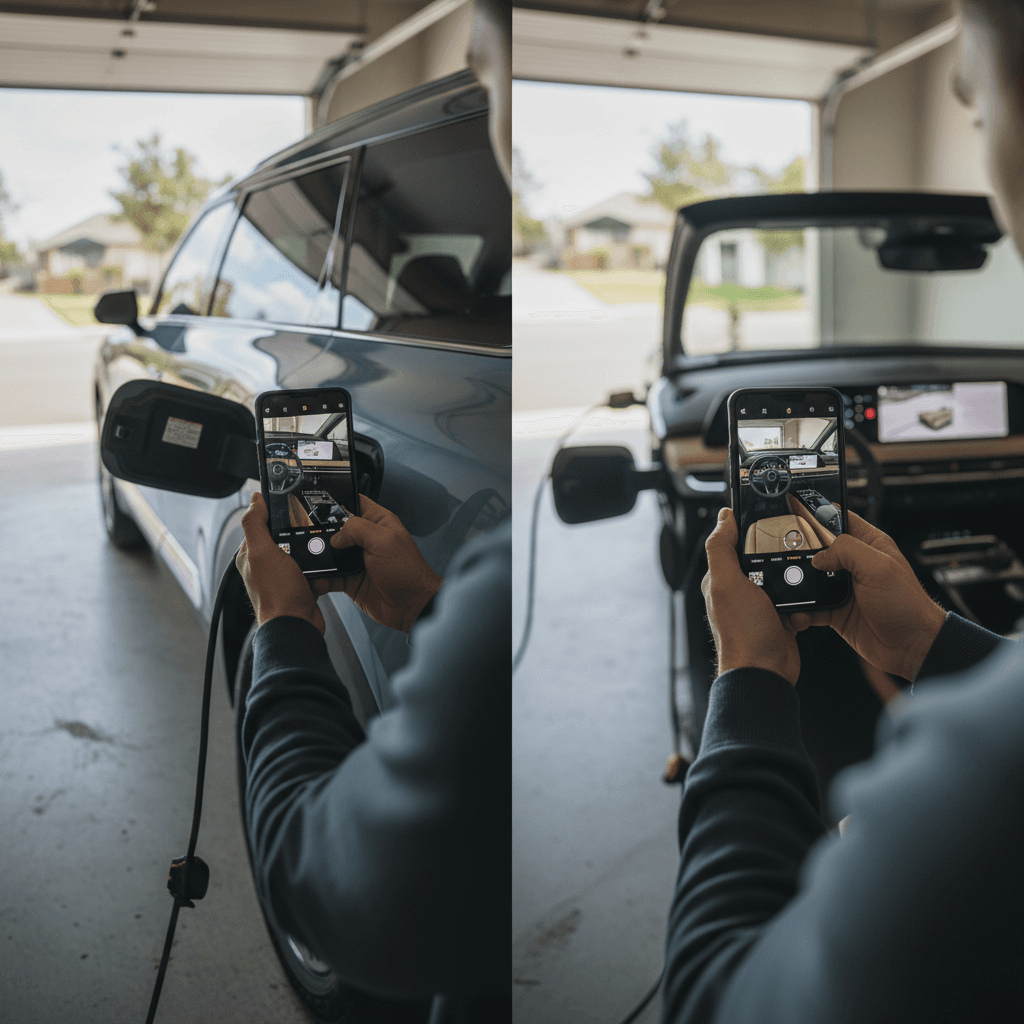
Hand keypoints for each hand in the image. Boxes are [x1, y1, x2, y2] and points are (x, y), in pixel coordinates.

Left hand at [237, 493, 324, 633]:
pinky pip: (312, 566)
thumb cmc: (277, 595)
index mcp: (250, 554)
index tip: (287, 504)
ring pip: (300, 550)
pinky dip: (318, 565)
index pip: (258, 523)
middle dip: (296, 531)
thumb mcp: (262, 552)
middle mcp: (265, 564)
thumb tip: (254, 500)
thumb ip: (255, 524)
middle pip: (282, 535)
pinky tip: (321, 565)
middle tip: (305, 528)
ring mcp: (283, 574)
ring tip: (313, 550)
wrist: (297, 625)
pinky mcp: (300, 583)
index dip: (272, 512)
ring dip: (310, 549)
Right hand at [312, 495, 442, 633]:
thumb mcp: (383, 540)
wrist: (411, 606)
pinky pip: (330, 575)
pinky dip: (320, 577)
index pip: (355, 502)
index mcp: (378, 522)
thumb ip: (357, 529)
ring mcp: (357, 560)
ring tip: (305, 555)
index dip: (338, 500)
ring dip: (318, 555)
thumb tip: (335, 536)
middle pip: (337, 528)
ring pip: (330, 552)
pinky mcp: (350, 579)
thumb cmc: (407, 571)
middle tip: (305, 533)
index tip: (317, 501)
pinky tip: (313, 576)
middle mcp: (366, 539)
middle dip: (321, 530)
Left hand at [702, 507, 800, 685]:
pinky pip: (798, 600)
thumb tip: (723, 518)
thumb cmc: (742, 632)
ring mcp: (762, 605)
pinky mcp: (781, 617)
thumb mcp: (726, 583)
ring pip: (784, 578)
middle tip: (793, 551)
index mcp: (722, 579)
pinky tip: (800, 609)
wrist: (765, 672)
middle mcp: (740, 590)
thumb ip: (721, 549)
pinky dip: (803, 604)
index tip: (769, 520)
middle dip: (780, 555)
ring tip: (798, 583)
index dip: (750, 530)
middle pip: (764, 558)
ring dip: (795, 580)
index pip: (735, 543)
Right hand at [789, 512, 945, 681]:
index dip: (818, 515)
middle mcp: (854, 565)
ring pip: (810, 579)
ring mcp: (843, 588)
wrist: (912, 647)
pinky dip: (801, 610)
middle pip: (818, 549)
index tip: (795, 515)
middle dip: (799, 553)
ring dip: (797, 584)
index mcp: (869, 545)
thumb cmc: (907, 605)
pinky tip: (799, 613)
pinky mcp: (836, 610)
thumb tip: (818, 555)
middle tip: (783, 556)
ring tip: (787, 586)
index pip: (839, 519)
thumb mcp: (878, 567)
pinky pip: (811, 606)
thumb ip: (846, 551)